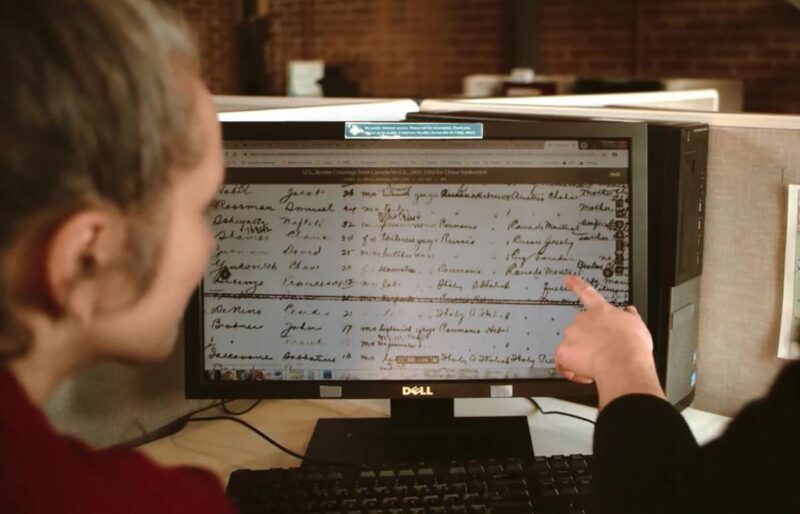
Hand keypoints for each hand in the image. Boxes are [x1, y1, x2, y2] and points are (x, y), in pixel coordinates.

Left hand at [555, 275, 664, 408]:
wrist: (623, 363)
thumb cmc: (632, 347)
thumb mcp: (637, 326)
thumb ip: (629, 317)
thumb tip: (629, 312)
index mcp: (601, 310)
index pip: (587, 292)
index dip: (576, 284)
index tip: (568, 279)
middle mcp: (582, 319)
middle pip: (579, 328)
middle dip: (587, 341)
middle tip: (600, 354)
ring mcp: (571, 334)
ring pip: (571, 347)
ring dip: (581, 356)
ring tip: (598, 367)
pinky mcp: (564, 351)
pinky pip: (563, 363)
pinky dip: (571, 370)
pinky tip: (585, 374)